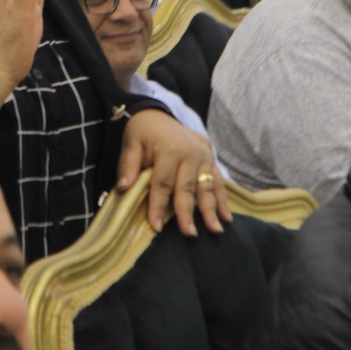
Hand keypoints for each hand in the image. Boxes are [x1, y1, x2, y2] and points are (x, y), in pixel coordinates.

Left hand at [118, 110, 229, 235]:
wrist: (158, 114)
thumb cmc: (142, 133)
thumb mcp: (130, 144)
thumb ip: (128, 166)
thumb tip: (123, 188)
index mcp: (169, 150)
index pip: (162, 184)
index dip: (158, 206)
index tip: (156, 227)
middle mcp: (190, 153)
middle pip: (187, 188)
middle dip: (188, 213)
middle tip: (189, 234)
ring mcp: (204, 156)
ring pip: (208, 186)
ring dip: (211, 210)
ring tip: (215, 230)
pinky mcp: (211, 158)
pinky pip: (218, 181)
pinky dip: (223, 199)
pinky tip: (226, 217)